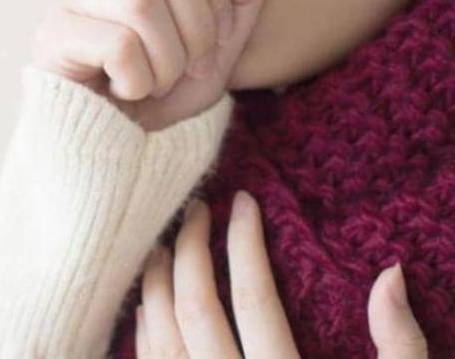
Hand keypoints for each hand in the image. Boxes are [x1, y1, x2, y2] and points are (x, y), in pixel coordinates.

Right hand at [29, 0, 269, 130]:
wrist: (117, 152)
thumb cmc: (164, 95)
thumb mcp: (222, 43)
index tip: (217, 39)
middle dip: (197, 22)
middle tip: (192, 67)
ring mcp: (67, 3)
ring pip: (140, 1)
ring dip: (169, 59)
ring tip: (157, 83)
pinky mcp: (52, 40)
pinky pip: (118, 45)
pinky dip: (139, 80)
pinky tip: (126, 92)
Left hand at [136, 190, 428, 357]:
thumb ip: (401, 348)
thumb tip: (391, 274)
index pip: (253, 297)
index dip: (244, 242)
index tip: (243, 201)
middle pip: (195, 309)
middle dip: (190, 249)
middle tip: (195, 208)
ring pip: (159, 337)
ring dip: (156, 282)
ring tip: (163, 242)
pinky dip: (144, 329)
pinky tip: (149, 303)